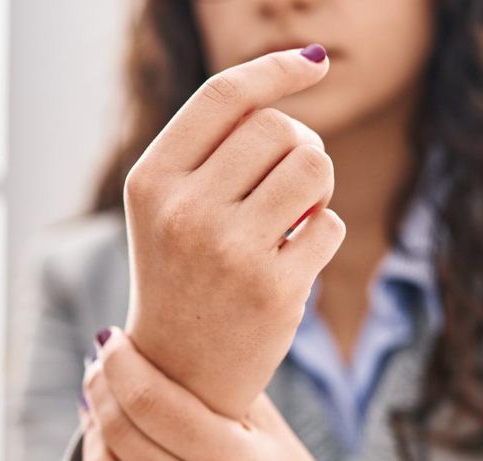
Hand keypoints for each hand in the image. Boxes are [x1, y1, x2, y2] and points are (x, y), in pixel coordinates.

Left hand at [80, 331, 388, 460]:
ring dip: (92, 430)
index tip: (110, 338)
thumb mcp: (269, 429)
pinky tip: (110, 451)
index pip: (150, 401)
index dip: (120, 362)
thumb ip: (221, 387)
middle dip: (99, 388)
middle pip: (118, 432)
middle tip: (99, 366)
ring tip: (100, 406)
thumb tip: (163, 339)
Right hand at [122, 46, 343, 418]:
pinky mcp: (272, 288)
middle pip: (277, 128)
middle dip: (298, 147)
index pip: (223, 97)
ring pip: (314, 166)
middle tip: (285, 186)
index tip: (313, 63)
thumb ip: (216, 143)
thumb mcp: (170, 206)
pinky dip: (322, 238)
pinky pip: (331, 225)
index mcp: (151, 182)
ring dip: (317, 187)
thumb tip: (301, 70)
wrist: (178, 375)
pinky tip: (292, 264)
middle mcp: (183, 212)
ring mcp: (227, 251)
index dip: (276, 68)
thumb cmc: (184, 275)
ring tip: (294, 217)